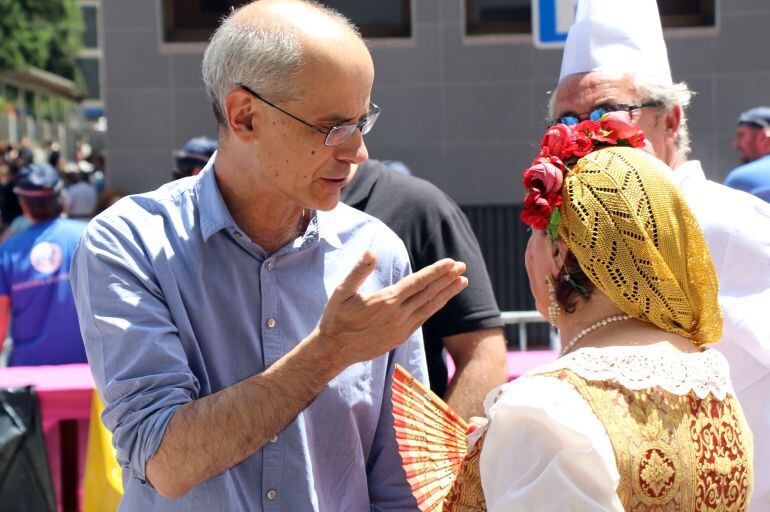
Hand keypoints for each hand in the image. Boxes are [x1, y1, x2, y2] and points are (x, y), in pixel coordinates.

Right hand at [315, 250, 467, 367]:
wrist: (334, 350)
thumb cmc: (336, 318)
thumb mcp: (342, 291)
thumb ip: (359, 271)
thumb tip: (371, 251)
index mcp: (386, 301)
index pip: (418, 282)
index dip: (436, 271)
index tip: (451, 262)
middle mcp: (398, 315)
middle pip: (429, 293)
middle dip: (447, 279)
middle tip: (463, 266)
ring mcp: (401, 328)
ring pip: (430, 307)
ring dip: (447, 294)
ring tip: (462, 282)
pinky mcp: (400, 337)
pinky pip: (422, 319)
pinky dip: (435, 307)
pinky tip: (442, 300)